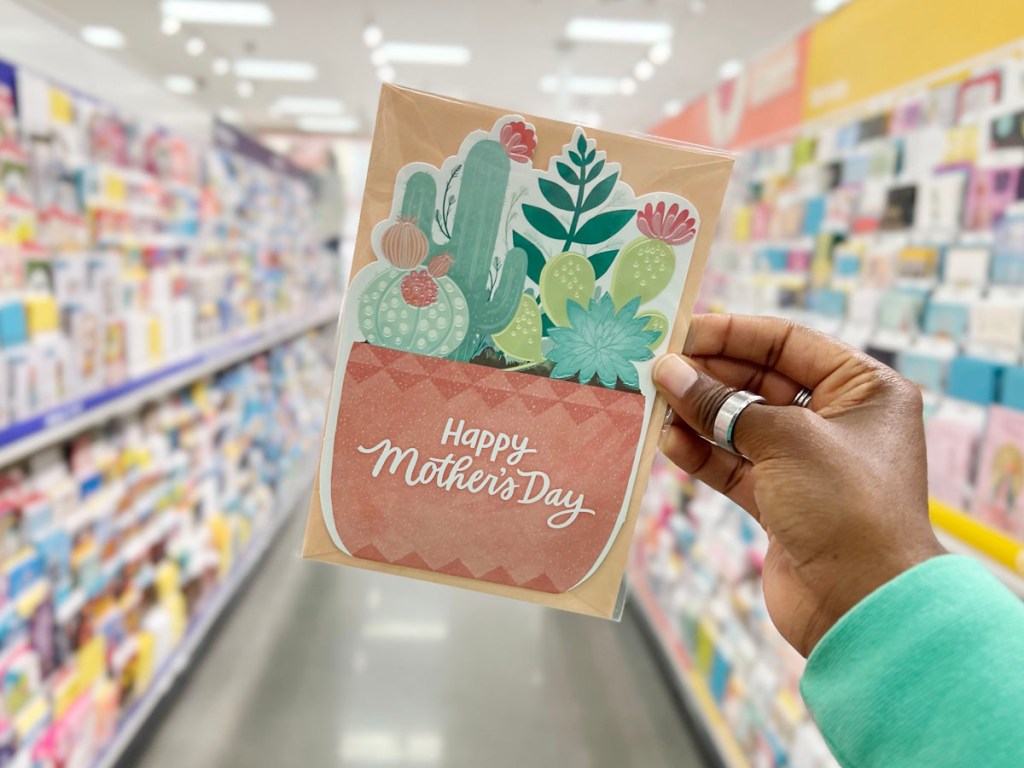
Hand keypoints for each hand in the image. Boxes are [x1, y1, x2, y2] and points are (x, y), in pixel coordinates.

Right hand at [652, 315, 944, 656]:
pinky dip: (702, 455)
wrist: (862, 605)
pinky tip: (669, 443)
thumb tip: (668, 371)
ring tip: (655, 404)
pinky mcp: (781, 502)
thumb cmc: (844, 506)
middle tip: (657, 370)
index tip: (681, 332)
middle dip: (708, 377)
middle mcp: (838, 420)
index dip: (733, 334)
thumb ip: (720, 403)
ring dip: (697, 415)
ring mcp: (807, 463)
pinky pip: (734, 465)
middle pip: (760, 382)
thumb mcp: (784, 439)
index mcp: (864, 389)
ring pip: (740, 425)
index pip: (788, 343)